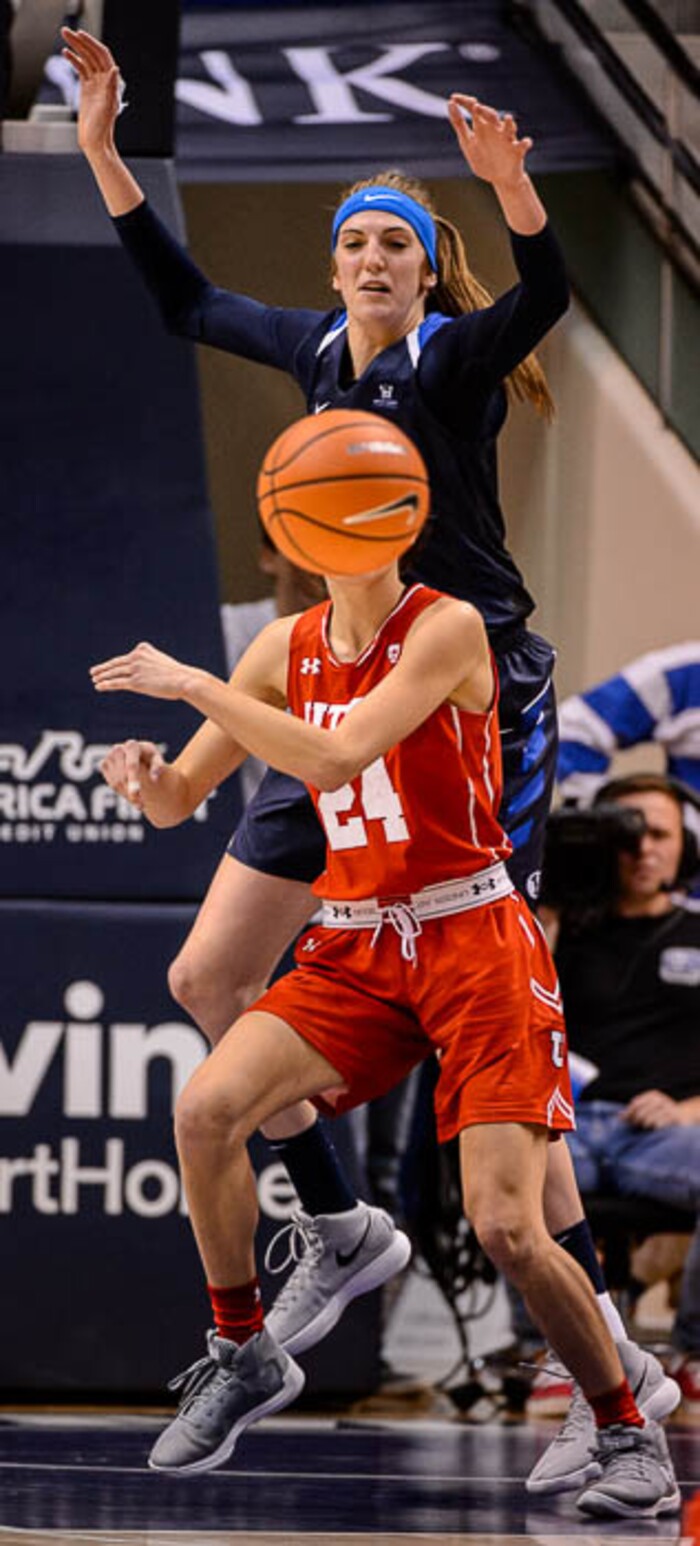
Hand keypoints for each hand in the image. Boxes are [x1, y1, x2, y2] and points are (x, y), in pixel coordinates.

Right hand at [61, 27, 123, 154]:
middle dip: (81, 42)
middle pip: (93, 55)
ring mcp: (95, 85)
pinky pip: (82, 70)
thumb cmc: (102, 128)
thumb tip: (115, 69)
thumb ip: (111, 87)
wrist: (95, 142)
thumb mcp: (107, 107)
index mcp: (111, 83)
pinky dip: (74, 60)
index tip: (80, 35)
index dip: (92, 43)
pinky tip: (66, 53)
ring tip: (65, 36)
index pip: (102, 56)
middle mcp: (105, 81)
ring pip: (86, 60)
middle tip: (66, 31)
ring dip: (76, 47)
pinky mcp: (87, 90)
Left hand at [90, 642, 191, 700]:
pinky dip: (106, 684)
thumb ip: (150, 663)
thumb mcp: (161, 662)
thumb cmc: (177, 675)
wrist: (185, 680)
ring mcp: (136, 669)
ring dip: (102, 676)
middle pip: (116, 663)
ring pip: (114, 673)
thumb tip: (144, 673)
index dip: (114, 664)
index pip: (125, 657)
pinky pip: (117, 683)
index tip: (106, 666)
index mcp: (143, 649)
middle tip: (93, 672)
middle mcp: (137, 657)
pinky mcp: (136, 682)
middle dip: (103, 668)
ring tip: (94, 680)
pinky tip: (99, 686)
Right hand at [100, 739, 165, 808]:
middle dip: (131, 791)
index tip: (135, 793)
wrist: (139, 756)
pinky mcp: (104, 764)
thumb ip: (158, 766)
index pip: (131, 765)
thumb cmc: (151, 758)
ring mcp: (109, 757)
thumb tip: (154, 778)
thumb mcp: (157, 760)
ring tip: (139, 802)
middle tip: (141, 805)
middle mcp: (118, 749)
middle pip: (122, 776)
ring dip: (127, 794)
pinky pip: (111, 782)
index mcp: (132, 746)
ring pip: (116, 782)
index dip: (133, 780)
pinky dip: (121, 791)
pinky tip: (131, 794)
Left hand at [447, 95, 531, 190]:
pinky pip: (522, 145)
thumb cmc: (483, 157)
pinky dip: (525, 143)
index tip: (454, 97)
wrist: (500, 178)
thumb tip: (450, 103)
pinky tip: (525, 142)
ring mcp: (507, 140)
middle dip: (485, 112)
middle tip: (476, 107)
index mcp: (482, 127)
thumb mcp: (468, 142)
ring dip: (508, 124)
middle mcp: (495, 130)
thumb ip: (459, 124)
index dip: (465, 102)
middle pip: (491, 116)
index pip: (474, 110)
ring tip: (507, 118)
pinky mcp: (517, 151)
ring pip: (509, 128)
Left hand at [623, 1089, 682, 1129]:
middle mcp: (660, 1100)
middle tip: (639, 1125)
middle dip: (636, 1121)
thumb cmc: (659, 1114)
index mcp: (652, 1095)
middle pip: (640, 1113)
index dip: (628, 1113)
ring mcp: (668, 1108)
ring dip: (646, 1125)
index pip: (635, 1104)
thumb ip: (633, 1112)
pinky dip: (655, 1128)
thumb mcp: (647, 1110)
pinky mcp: (674, 1118)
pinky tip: (656, 1128)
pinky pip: (658, 1125)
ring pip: (648, 1120)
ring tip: (648, 1126)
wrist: (682, 1115)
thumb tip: (618, 1117)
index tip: (623, 1121)